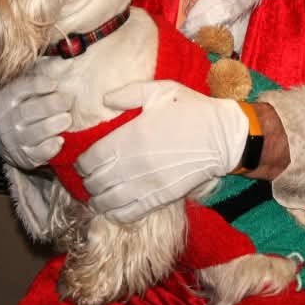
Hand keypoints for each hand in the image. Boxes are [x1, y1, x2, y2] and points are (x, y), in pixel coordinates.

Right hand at [0, 76, 72, 169]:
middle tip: (67, 101)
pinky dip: (50, 148)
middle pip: (27, 112)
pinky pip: (38, 153)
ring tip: (67, 119)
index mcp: (4, 98)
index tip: (54, 84)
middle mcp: (5, 120)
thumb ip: (40, 74)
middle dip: (50, 105)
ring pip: (33, 133)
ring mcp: (14, 140)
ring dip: (52, 125)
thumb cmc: (23, 106)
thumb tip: (63, 59)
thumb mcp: (24, 89)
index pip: (18, 89)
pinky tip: (60, 141)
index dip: (37, 85)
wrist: (7, 140)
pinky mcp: (25, 156)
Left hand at [77, 80, 247, 223]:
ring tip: (96, 196)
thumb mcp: (161, 90)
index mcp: (129, 137)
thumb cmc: (192, 110)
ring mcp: (146, 184)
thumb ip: (129, 93)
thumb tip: (105, 99)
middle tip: (88, 178)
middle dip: (87, 181)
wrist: (223, 137)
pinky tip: (112, 210)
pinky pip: (129, 213)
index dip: (81, 163)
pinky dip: (115, 214)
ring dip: (97, 200)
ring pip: (108, 201)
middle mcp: (133, 164)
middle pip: (95, 182)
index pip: (90, 159)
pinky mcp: (160, 198)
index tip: (83, 161)